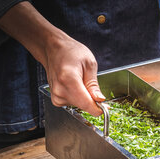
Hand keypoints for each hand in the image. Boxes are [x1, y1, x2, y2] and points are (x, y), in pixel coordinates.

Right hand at [0, 1, 104, 115]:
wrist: (53, 49)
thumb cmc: (71, 52)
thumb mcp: (89, 63)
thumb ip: (93, 84)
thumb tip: (99, 100)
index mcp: (69, 79)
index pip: (86, 103)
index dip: (98, 108)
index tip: (106, 107)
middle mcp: (59, 90)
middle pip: (83, 105)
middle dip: (92, 100)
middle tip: (93, 85)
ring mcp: (56, 95)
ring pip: (79, 105)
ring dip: (84, 97)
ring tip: (80, 80)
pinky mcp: (55, 99)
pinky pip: (72, 104)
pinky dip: (77, 97)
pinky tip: (74, 85)